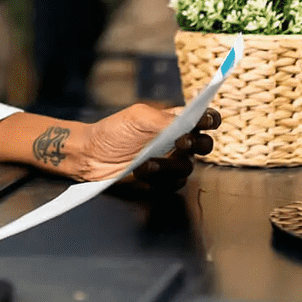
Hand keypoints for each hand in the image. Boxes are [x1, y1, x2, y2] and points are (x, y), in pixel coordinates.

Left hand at [66, 104, 220, 186]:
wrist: (91, 156)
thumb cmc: (113, 131)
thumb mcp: (138, 118)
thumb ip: (165, 120)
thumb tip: (188, 122)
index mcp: (173, 120)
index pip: (202, 118)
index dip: (210, 120)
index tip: (205, 122)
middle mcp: (176, 141)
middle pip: (204, 145)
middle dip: (198, 145)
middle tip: (183, 143)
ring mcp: (169, 161)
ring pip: (187, 167)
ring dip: (169, 164)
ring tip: (147, 161)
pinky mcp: (161, 180)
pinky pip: (175, 184)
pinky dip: (161, 179)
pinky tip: (142, 171)